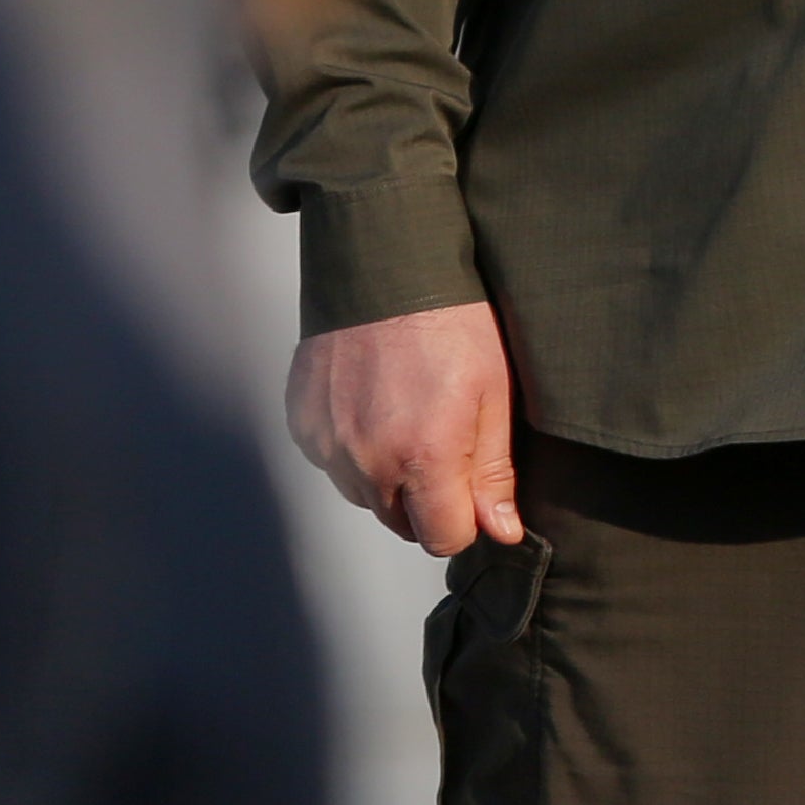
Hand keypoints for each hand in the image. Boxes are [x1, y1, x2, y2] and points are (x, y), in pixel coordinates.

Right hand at [286, 299, 522, 557]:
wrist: (384, 266)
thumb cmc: (453, 323)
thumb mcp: (494, 392)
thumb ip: (493, 471)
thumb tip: (500, 530)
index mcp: (424, 456)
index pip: (442, 538)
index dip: (464, 521)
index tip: (474, 491)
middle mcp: (368, 461)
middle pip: (401, 522)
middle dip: (427, 501)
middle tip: (447, 444)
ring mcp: (329, 445)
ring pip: (366, 496)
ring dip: (390, 476)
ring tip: (411, 416)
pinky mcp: (304, 425)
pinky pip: (335, 463)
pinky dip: (356, 449)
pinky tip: (377, 404)